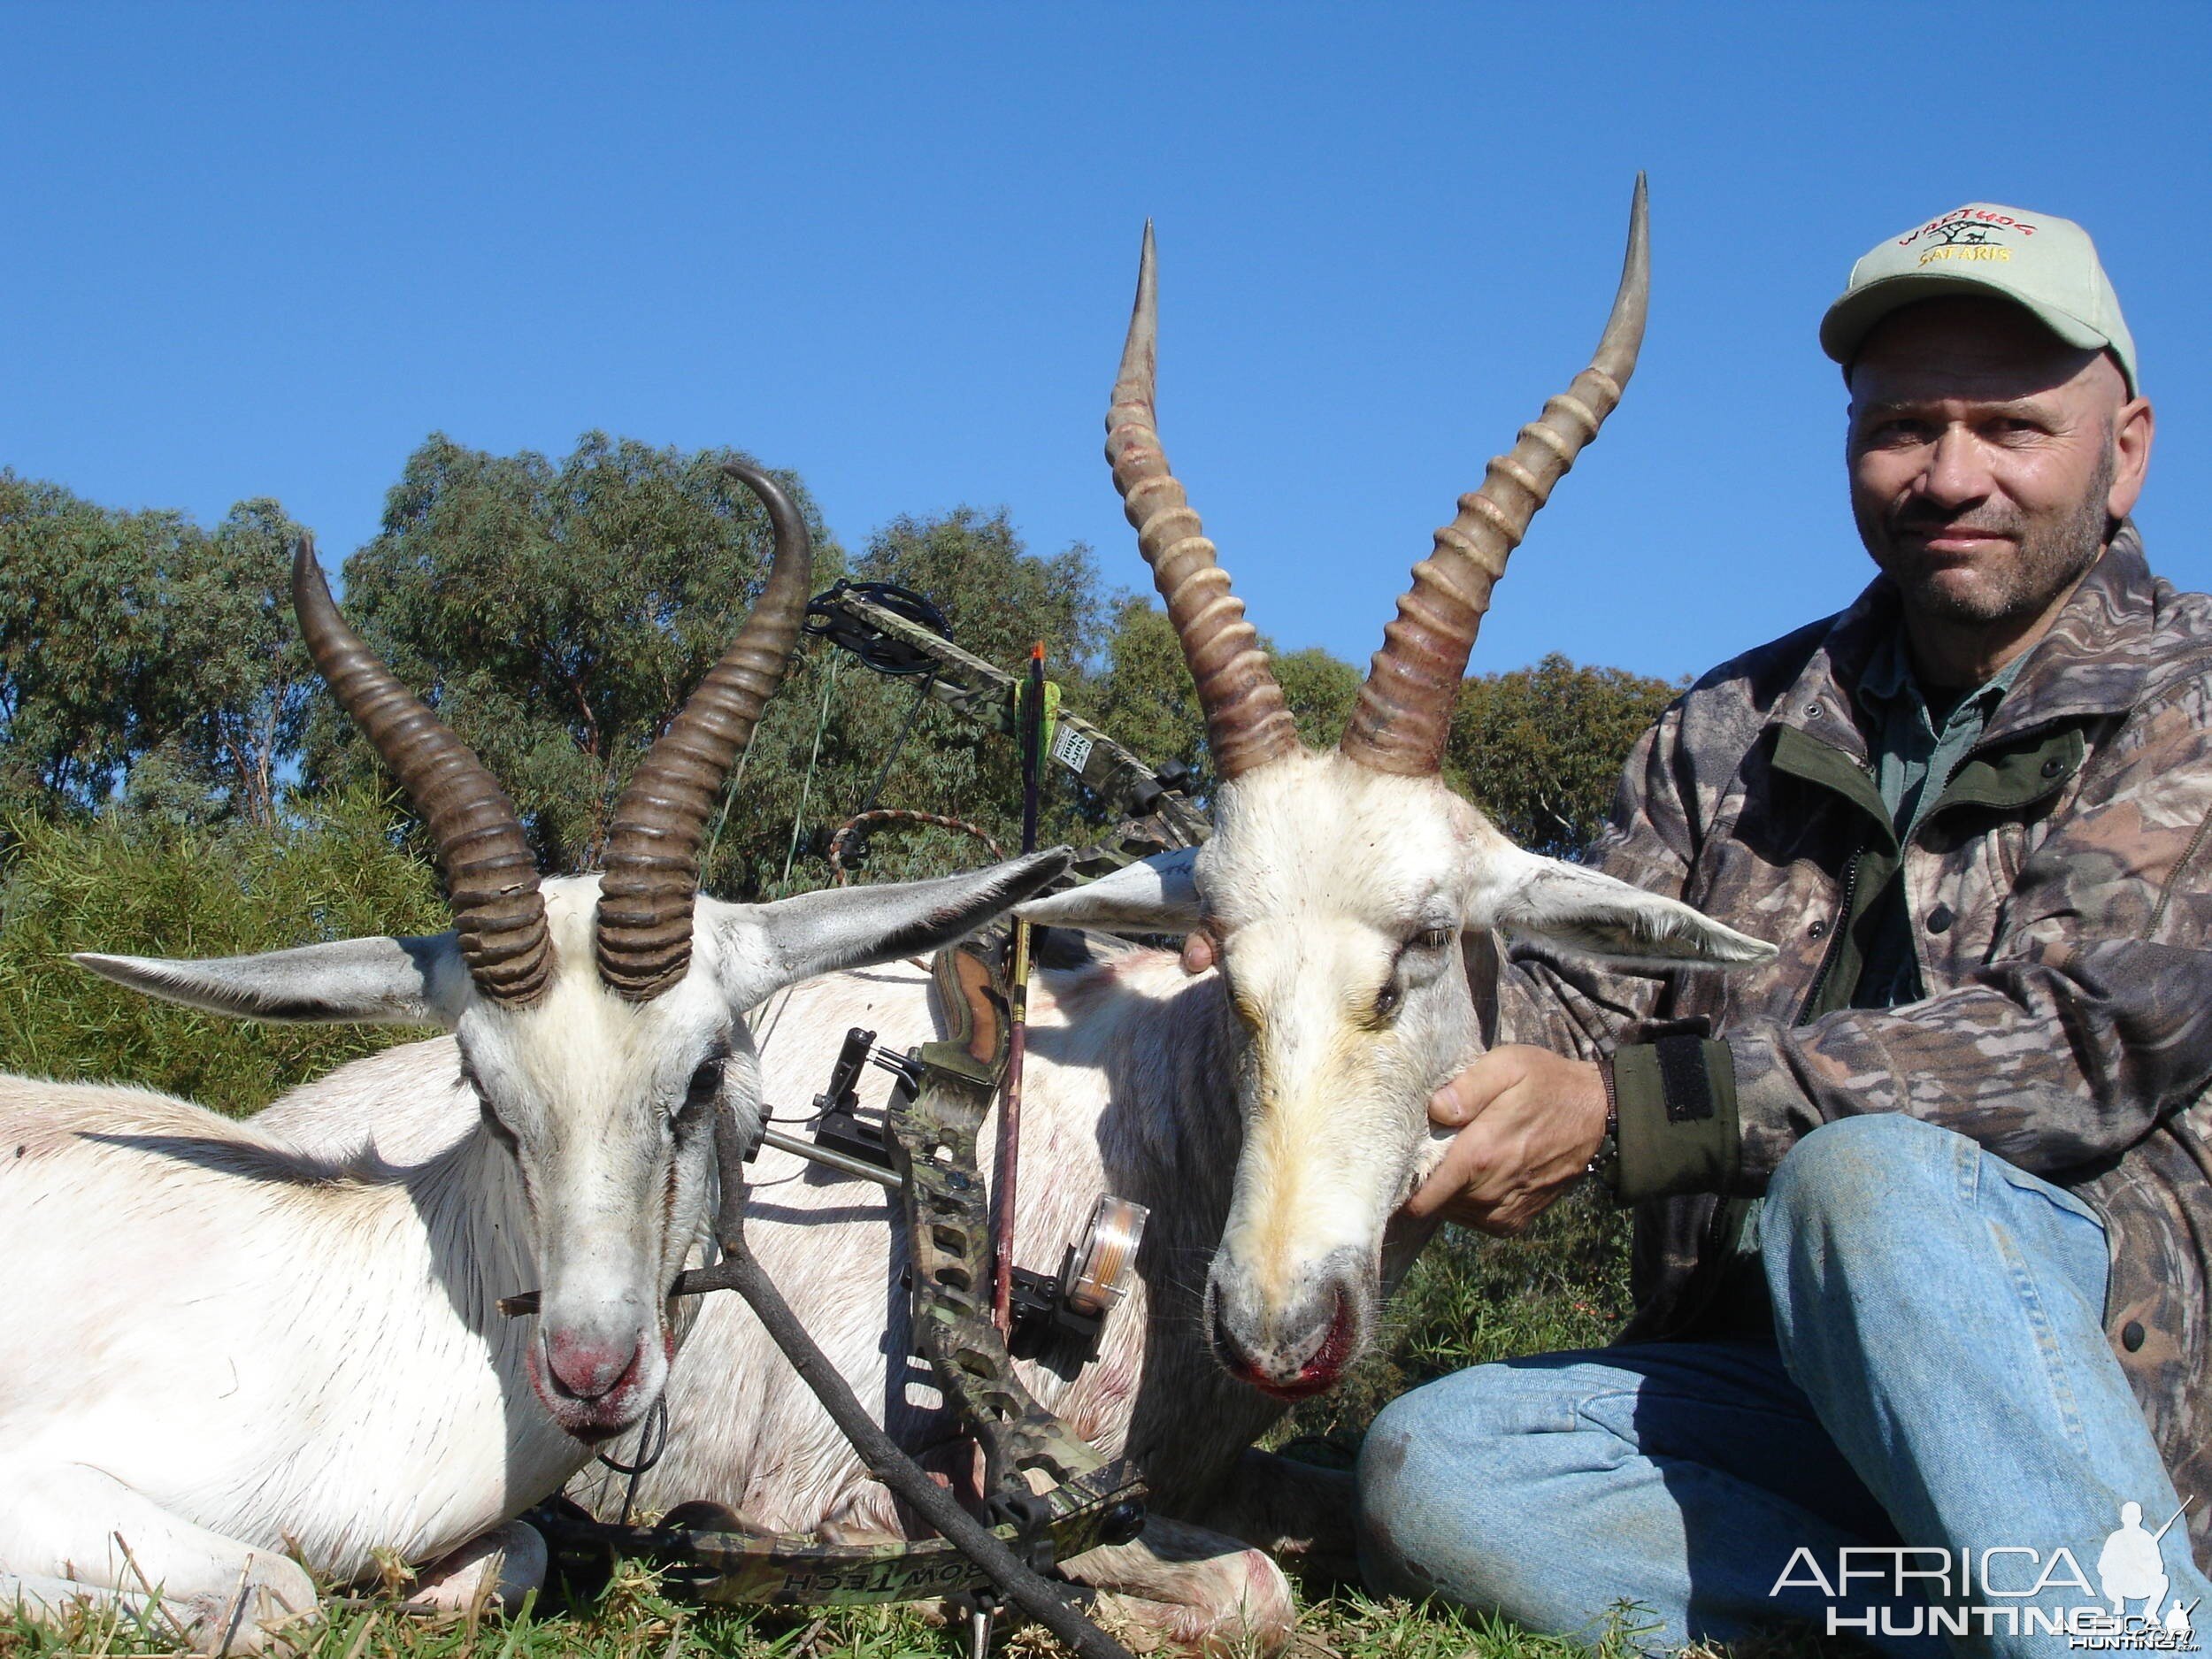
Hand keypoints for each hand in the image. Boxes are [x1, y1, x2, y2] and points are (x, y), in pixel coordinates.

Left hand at [1407, 1046, 1607, 1234]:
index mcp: (1481, 1155)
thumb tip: (1434, 1110)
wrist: (1596, 1114)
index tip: (1394, 1167)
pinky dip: (1470, 1204)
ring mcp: (1506, 1210)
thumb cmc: (1546, 1083)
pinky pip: (1477, 1221)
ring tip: (1456, 1159)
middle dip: (1425, 1182)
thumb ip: (1467, 1086)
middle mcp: (1491, 1191)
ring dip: (1449, 1192)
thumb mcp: (1507, 1065)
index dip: (1403, 1186)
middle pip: (1435, 1203)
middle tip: (1429, 1150)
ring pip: (1454, 1214)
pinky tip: (1476, 1175)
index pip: (1424, 1197)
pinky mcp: (1518, 1220)